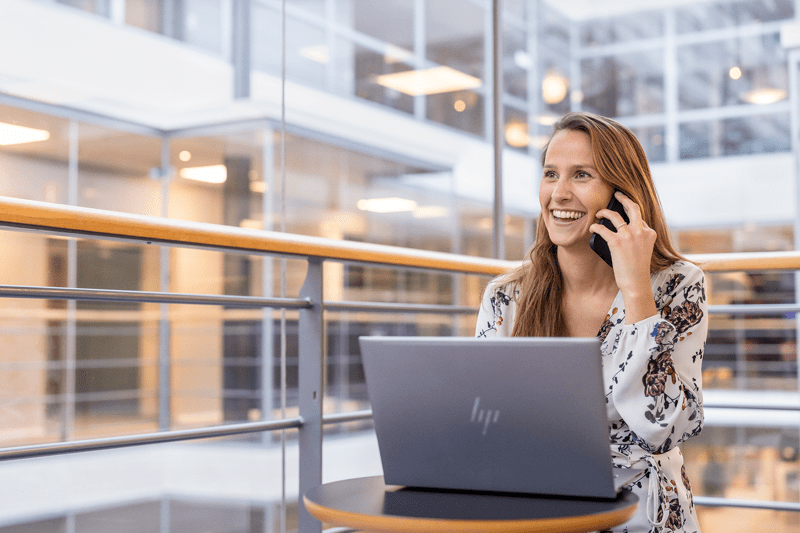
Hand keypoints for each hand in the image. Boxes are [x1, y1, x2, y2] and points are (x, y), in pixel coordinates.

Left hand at [590, 191, 657, 322]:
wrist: (636, 283)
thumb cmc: (637, 270)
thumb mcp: (644, 251)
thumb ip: (639, 240)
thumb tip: (625, 233)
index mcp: (650, 233)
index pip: (639, 217)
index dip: (630, 212)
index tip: (623, 209)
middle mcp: (641, 231)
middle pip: (632, 207)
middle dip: (623, 198)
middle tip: (616, 194)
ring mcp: (629, 236)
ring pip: (614, 215)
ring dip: (604, 212)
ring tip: (598, 213)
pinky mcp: (617, 242)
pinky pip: (603, 228)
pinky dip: (595, 226)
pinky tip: (592, 227)